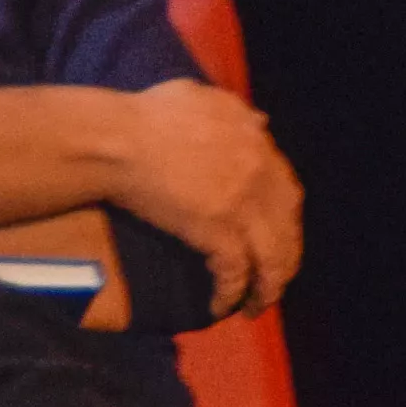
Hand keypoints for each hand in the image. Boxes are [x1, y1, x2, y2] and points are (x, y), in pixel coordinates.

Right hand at [105, 78, 302, 318]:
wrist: (118, 139)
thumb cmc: (145, 115)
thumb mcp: (199, 98)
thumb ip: (234, 111)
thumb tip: (261, 122)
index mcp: (255, 142)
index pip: (286, 190)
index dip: (284, 219)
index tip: (277, 237)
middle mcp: (258, 172)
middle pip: (287, 227)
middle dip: (286, 258)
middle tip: (274, 280)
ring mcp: (242, 203)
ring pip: (272, 256)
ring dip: (269, 287)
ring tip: (256, 307)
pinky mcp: (218, 230)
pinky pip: (236, 272)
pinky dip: (231, 294)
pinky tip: (221, 308)